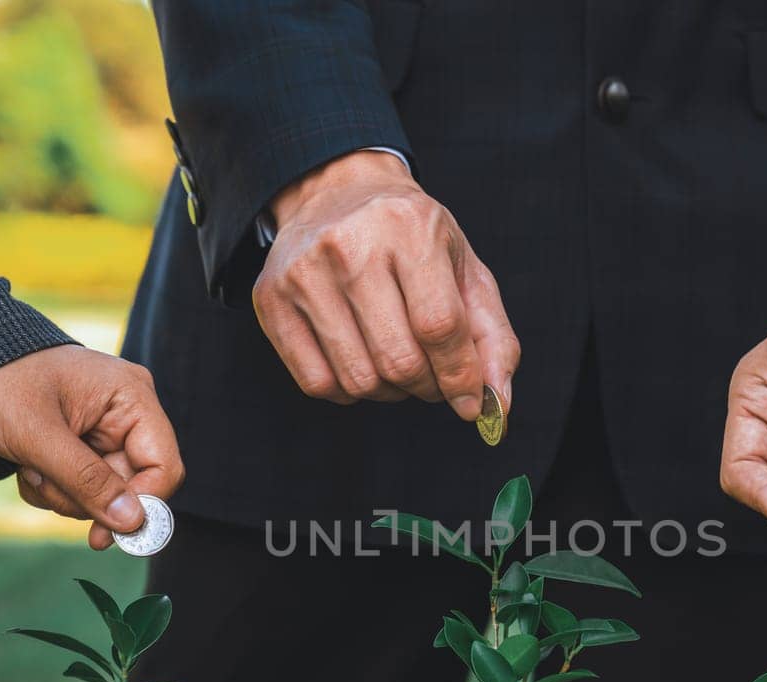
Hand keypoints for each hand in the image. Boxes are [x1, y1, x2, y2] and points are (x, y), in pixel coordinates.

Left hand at [0, 345, 183, 549]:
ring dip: (62, 493)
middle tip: (43, 483)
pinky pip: (80, 487)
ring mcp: (103, 430)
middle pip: (131, 485)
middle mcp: (126, 414)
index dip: (142, 505)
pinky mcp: (81, 444)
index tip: (104, 535)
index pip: (163, 467)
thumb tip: (133, 523)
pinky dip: (51, 487)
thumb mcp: (38, 436)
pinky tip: (26, 466)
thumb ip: (88, 481)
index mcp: (132, 397)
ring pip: (102, 493)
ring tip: (29, 467)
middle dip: (83, 496)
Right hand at [253, 150, 519, 419]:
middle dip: (427, 386)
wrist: (338, 191)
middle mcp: (350, 245)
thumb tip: (496, 406)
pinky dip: (348, 391)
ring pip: (358, 379)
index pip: (439, 325)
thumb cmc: (412, 239)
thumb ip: (493, 340)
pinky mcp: (270, 298)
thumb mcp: (465, 271)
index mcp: (409, 227)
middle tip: (432, 378)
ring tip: (398, 367)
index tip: (468, 398)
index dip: (460, 375)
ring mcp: (303, 272)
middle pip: (398, 360)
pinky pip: (317, 383)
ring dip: (390, 392)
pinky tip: (361, 362)